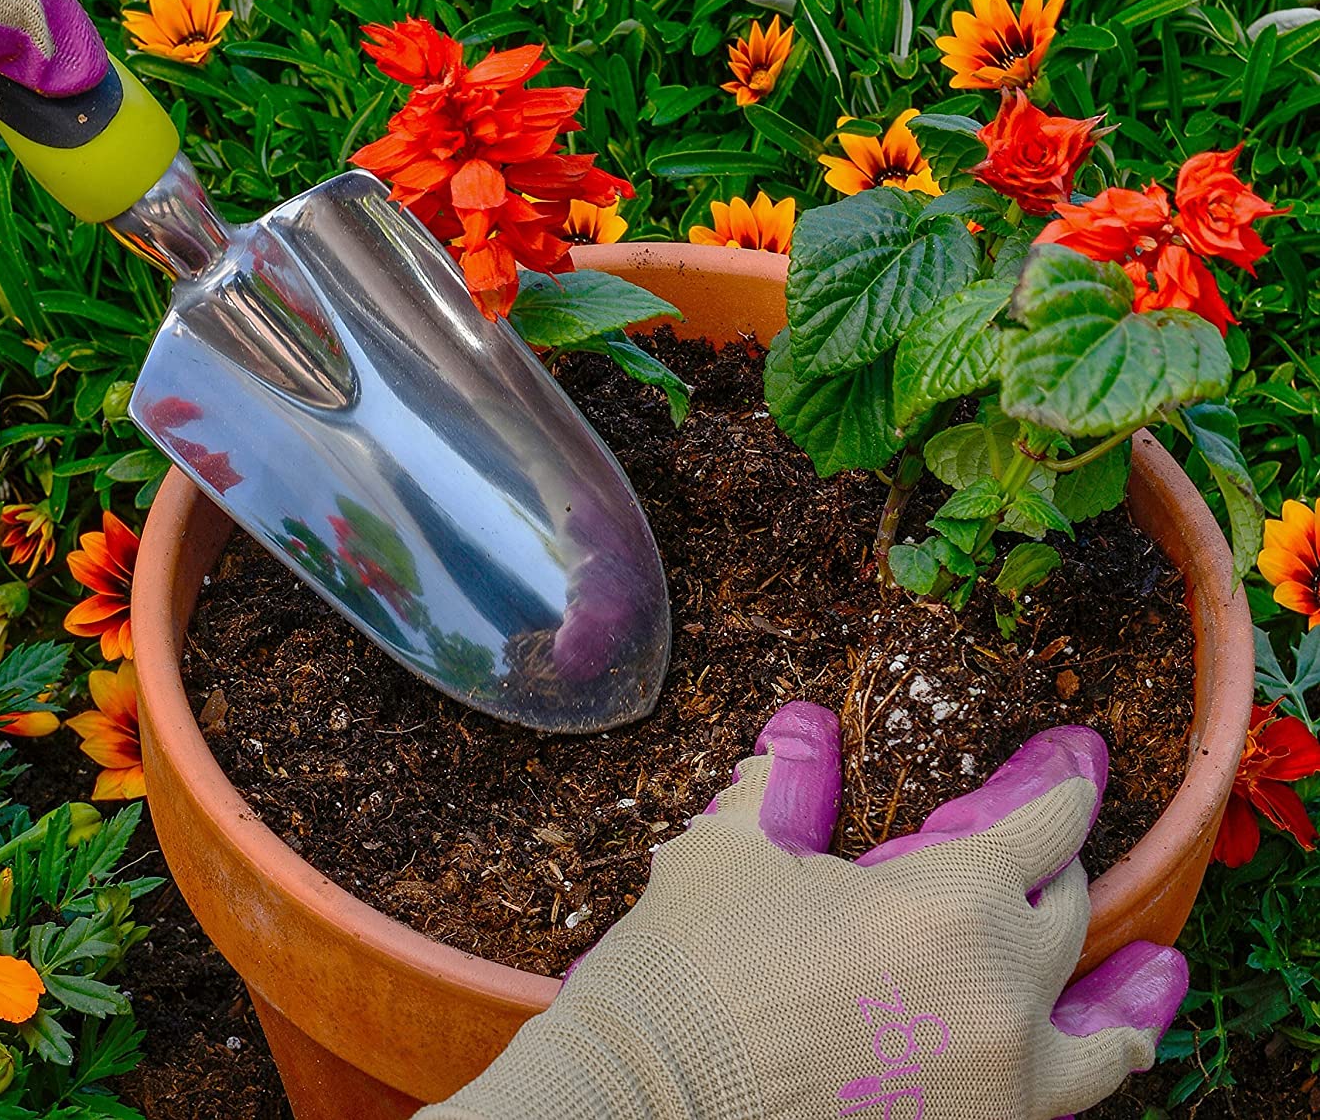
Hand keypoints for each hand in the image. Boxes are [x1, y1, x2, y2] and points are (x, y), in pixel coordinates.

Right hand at [423, 702, 1186, 1119]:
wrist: (650, 1105)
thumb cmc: (689, 971)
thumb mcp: (732, 849)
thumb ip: (787, 780)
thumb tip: (806, 725)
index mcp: (951, 907)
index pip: (1039, 824)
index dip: (1061, 780)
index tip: (1075, 756)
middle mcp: (1002, 1001)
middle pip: (1068, 915)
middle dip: (1058, 865)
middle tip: (1046, 840)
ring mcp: (999, 1092)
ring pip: (1102, 1038)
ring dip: (1125, 993)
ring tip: (1157, 973)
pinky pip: (1060, 1106)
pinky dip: (1080, 1069)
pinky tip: (1077, 1058)